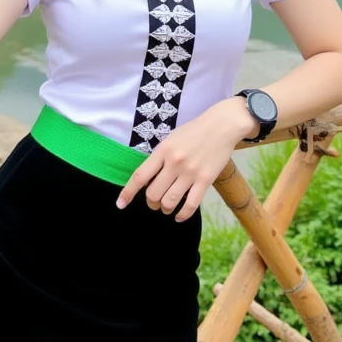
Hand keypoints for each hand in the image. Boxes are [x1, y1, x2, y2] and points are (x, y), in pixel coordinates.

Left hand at [116, 98, 257, 222]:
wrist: (221, 125)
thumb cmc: (193, 132)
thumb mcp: (170, 139)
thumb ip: (158, 158)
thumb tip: (146, 180)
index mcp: (163, 150)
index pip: (140, 176)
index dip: (128, 193)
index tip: (120, 204)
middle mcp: (174, 163)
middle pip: (153, 194)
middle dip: (151, 202)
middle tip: (154, 201)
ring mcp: (190, 172)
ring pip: (169, 202)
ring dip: (164, 209)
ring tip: (166, 207)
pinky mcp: (206, 180)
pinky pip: (190, 205)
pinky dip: (182, 215)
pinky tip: (179, 216)